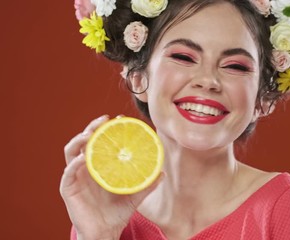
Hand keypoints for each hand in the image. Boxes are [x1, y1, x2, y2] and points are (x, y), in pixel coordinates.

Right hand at [60, 115, 162, 239]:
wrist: (105, 232)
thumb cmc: (117, 212)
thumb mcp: (135, 195)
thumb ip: (147, 184)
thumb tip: (162, 173)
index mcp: (99, 165)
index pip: (100, 141)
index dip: (106, 128)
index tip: (120, 119)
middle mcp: (86, 167)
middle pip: (84, 141)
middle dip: (92, 127)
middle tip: (104, 119)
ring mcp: (76, 177)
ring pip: (71, 152)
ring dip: (79, 140)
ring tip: (91, 134)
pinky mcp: (68, 189)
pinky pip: (68, 173)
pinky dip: (74, 164)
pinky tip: (84, 159)